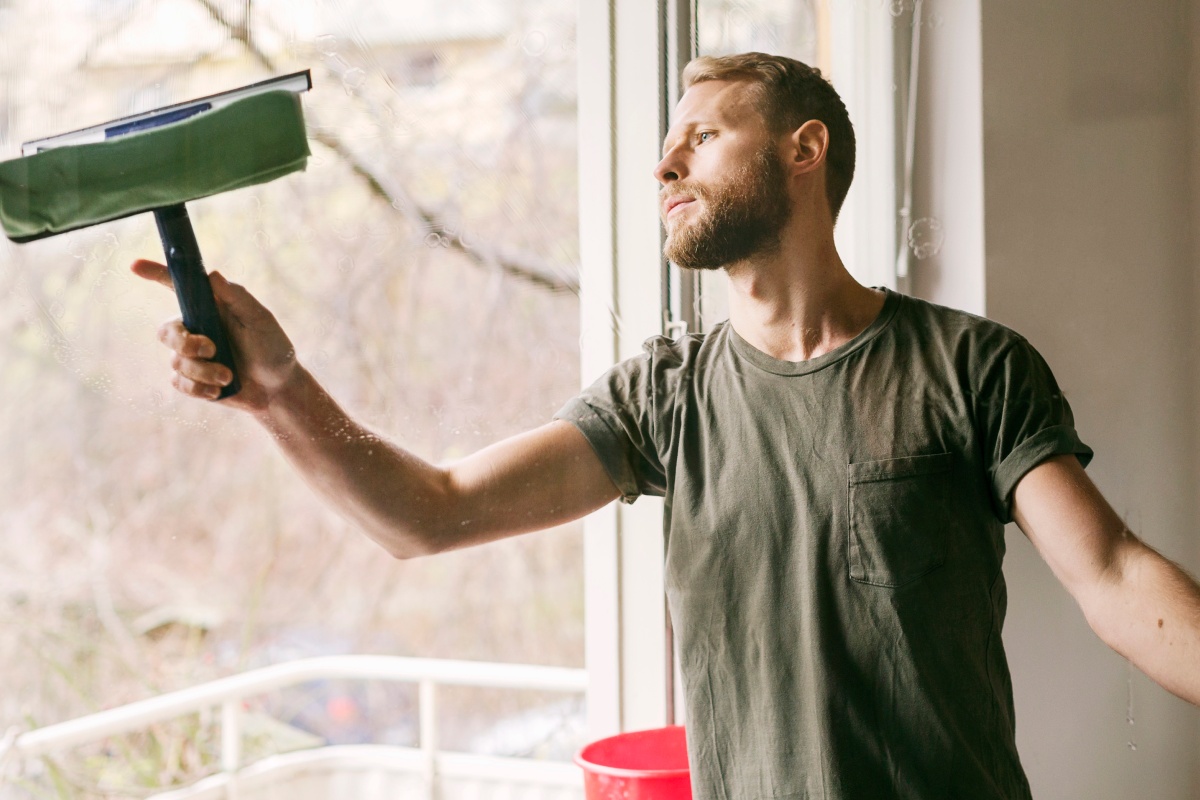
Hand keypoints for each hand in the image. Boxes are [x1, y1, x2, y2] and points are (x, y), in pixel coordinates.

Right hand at [132, 260, 298, 411]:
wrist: (278, 389)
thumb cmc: (273, 348)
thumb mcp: (260, 320)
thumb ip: (238, 298)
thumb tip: (212, 275)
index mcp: (210, 308)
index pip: (178, 287)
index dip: (156, 274)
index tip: (135, 265)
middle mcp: (197, 328)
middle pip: (166, 331)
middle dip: (185, 342)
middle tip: (211, 349)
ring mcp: (192, 355)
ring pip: (176, 361)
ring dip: (204, 370)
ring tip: (229, 376)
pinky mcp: (192, 379)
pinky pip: (179, 382)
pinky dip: (199, 387)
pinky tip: (218, 390)